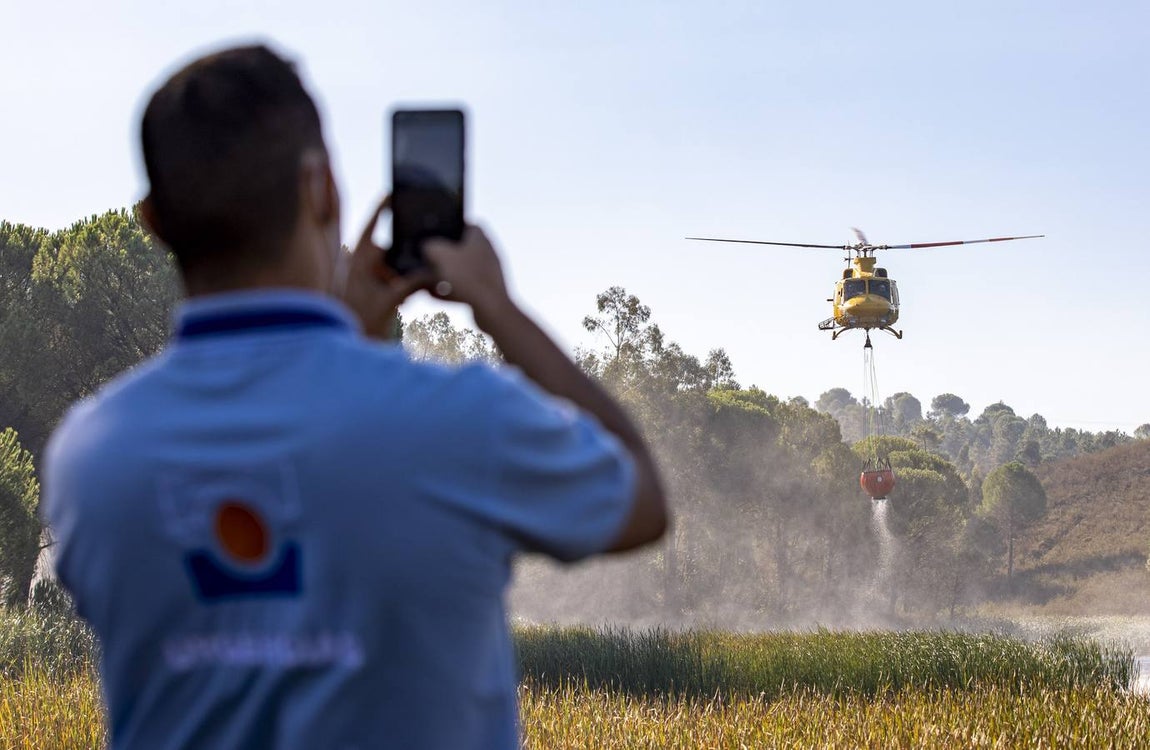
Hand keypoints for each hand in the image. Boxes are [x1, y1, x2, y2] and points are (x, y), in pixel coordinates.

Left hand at [337, 195, 432, 339]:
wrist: (343, 350)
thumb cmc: (358, 324)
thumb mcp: (389, 302)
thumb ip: (412, 284)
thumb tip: (433, 273)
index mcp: (357, 262)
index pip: (370, 227)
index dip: (381, 210)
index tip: (392, 194)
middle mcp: (357, 267)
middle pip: (386, 249)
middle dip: (402, 256)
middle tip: (417, 264)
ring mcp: (361, 281)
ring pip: (388, 268)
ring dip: (402, 276)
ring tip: (409, 292)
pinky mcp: (367, 294)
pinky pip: (387, 282)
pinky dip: (398, 288)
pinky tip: (405, 302)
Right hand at [423, 225, 513, 321]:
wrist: (491, 310)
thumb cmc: (468, 278)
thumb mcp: (440, 255)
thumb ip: (430, 246)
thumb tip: (427, 246)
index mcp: (480, 238)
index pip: (468, 224)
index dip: (453, 226)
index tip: (438, 233)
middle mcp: (487, 254)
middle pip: (462, 249)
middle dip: (443, 256)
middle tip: (428, 259)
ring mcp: (488, 274)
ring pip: (461, 270)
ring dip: (444, 275)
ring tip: (426, 280)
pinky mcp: (486, 292)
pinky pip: (464, 288)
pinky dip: (449, 291)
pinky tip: (434, 296)